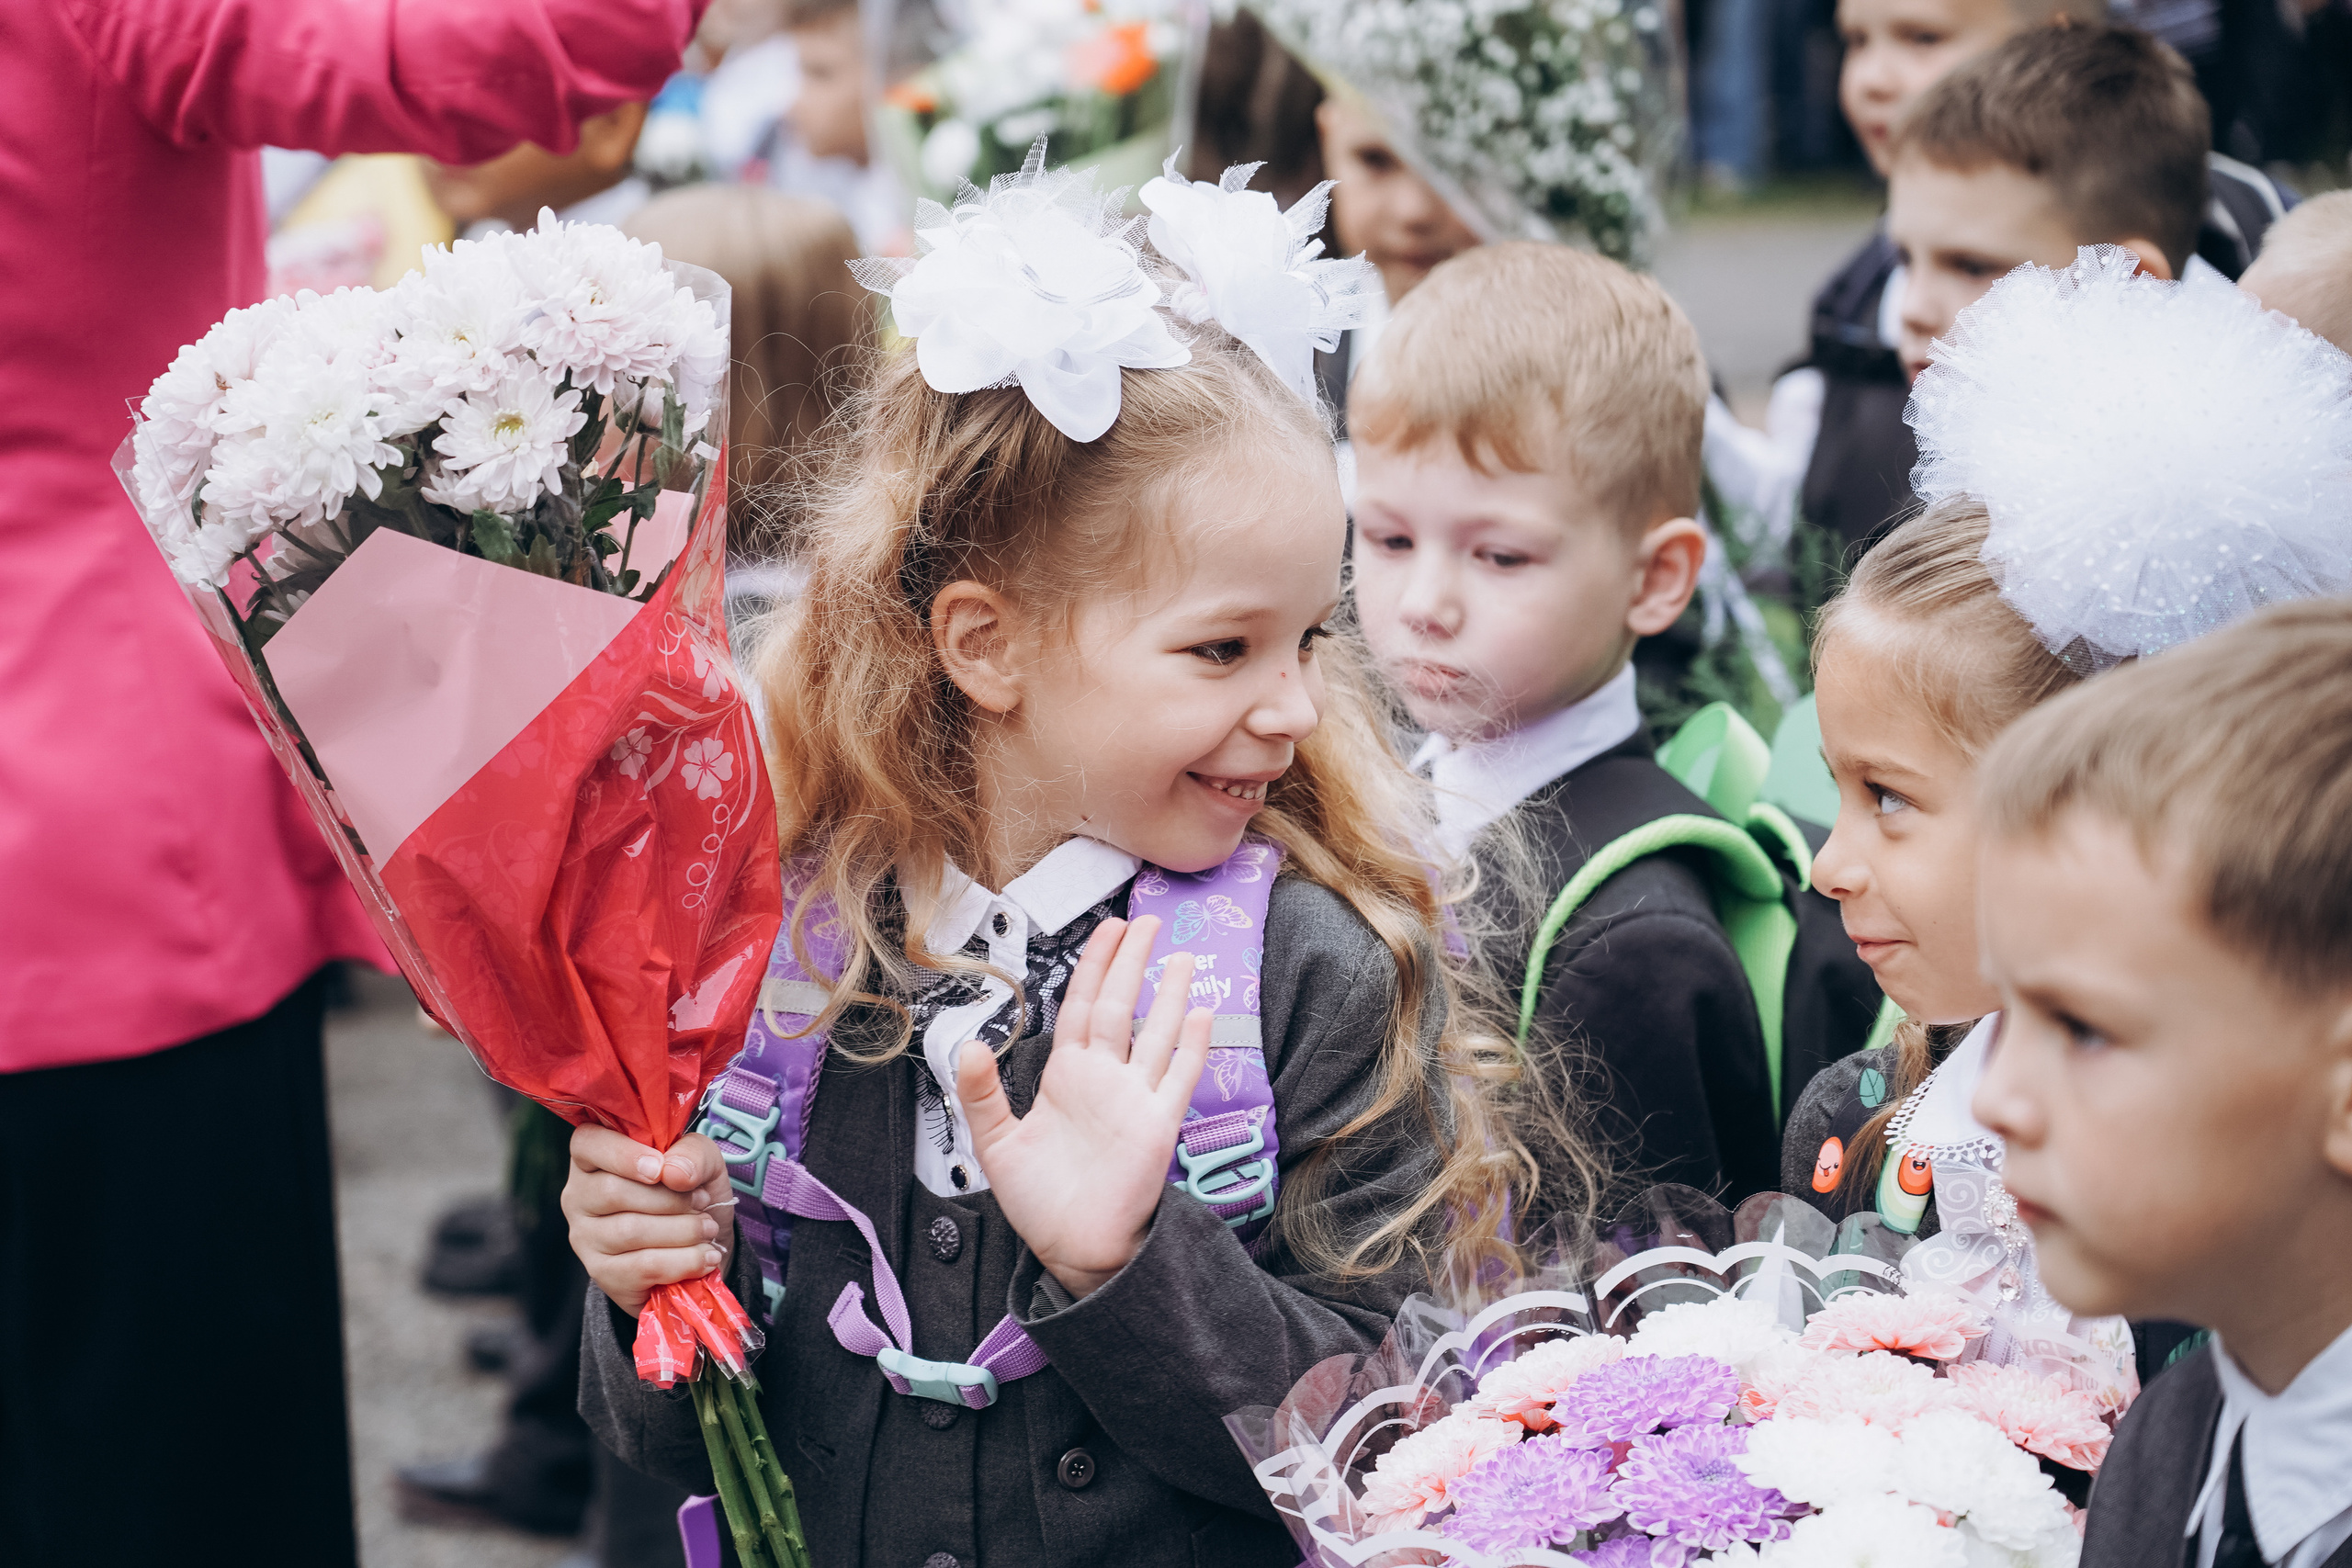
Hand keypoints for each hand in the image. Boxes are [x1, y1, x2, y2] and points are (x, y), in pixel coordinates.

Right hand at [561, 1126, 731, 1316]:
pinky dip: (682, 1261)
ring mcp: (585, 1237)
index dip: (622, 1155)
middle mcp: (579, 1196)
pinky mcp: (602, 1273)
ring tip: (708, 1229)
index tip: (660, 1169)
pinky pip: (641, 1268)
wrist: (700, 1243)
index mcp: (594, 1156)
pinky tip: (705, 1257)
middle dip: (669, 1199)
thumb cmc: (690, 1190)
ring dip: (682, 1230)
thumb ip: (692, 1153)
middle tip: (704, 1203)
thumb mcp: (701, 1160)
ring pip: (629, 1231)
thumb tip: (674, 1173)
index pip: (587, 1144)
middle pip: (612, 1192)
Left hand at [956, 915, 1213, 1298]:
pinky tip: (1202, 1013)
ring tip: (1182, 956)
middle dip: (1132, 963)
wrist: (1073, 1248)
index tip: (1108, 930)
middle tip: (1148, 922)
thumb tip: (968, 1047)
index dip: (1094, 967)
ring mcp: (1135, 1099)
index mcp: (1067, 1076)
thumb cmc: (1040, 1200)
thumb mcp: (996, 1144)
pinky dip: (1192, 1045)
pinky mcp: (1157, 1126)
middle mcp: (1104, 1079)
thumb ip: (981, 1095)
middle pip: (1120, 1007)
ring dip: (1169, 994)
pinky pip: (1180, 1078)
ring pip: (1156, 1033)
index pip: (1081, 1006)